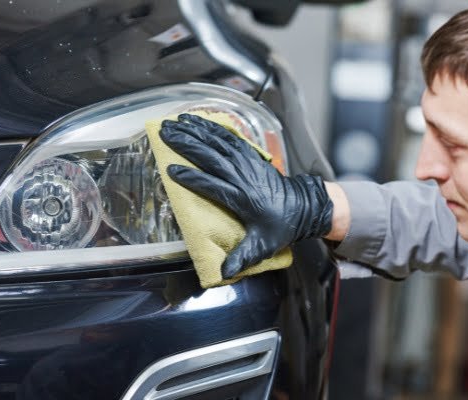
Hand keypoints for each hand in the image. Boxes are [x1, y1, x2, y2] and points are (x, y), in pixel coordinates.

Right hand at [160, 114, 332, 277]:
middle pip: (212, 156)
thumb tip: (224, 273)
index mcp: (242, 199)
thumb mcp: (263, 246)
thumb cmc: (281, 227)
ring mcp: (248, 163)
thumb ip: (242, 257)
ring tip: (174, 121)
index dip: (192, 178)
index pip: (213, 185)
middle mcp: (243, 177)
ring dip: (196, 130)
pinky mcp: (251, 156)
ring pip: (219, 142)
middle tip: (164, 132)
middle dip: (187, 143)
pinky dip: (213, 127)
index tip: (171, 171)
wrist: (304, 207)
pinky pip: (230, 138)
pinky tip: (197, 120)